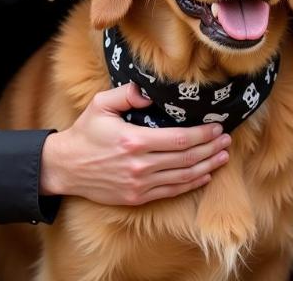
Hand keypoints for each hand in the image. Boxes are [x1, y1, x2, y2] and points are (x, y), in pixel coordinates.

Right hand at [40, 82, 230, 204]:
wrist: (65, 168)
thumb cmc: (85, 132)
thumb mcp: (100, 104)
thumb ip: (126, 93)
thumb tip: (149, 93)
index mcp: (134, 141)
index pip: (179, 140)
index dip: (202, 134)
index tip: (216, 126)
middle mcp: (140, 166)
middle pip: (186, 159)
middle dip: (210, 148)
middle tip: (227, 139)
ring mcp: (139, 185)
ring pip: (183, 177)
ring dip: (207, 166)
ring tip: (223, 156)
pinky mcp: (137, 198)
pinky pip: (171, 191)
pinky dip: (192, 184)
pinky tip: (204, 174)